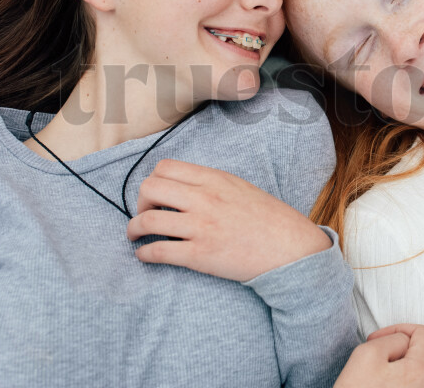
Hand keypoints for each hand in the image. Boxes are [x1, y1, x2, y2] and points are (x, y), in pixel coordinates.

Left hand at [127, 159, 330, 281]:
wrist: (289, 248)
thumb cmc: (268, 219)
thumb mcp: (239, 187)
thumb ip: (210, 184)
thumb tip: (182, 189)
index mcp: (214, 179)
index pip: (165, 167)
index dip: (153, 180)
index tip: (156, 195)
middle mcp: (204, 199)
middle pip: (149, 188)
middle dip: (140, 202)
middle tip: (145, 213)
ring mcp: (200, 227)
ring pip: (147, 220)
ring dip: (134, 229)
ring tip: (135, 235)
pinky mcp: (199, 255)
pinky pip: (158, 251)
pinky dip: (143, 253)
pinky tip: (144, 255)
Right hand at [334, 324, 423, 387]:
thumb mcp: (367, 353)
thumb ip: (392, 338)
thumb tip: (402, 341)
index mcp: (423, 369)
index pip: (422, 332)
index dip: (397, 329)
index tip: (378, 339)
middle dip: (399, 346)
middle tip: (376, 354)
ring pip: (420, 368)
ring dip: (400, 364)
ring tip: (378, 372)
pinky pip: (417, 384)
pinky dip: (402, 379)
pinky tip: (383, 385)